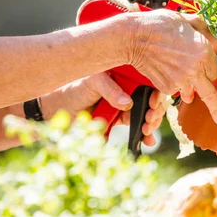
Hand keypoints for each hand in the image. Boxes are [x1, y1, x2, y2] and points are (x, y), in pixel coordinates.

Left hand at [40, 73, 166, 145]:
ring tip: (146, 130)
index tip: (152, 102)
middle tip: (149, 119)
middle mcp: (131, 89)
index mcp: (127, 75)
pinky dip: (145, 136)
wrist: (60, 107)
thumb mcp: (94, 82)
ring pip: (148, 114)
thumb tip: (128, 104)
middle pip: (153, 99)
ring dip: (152, 124)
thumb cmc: (77, 86)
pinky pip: (138, 127)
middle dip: (156, 111)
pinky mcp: (122, 120)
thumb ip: (110, 90)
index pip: (149, 82)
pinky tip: (147, 141)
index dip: (156, 92)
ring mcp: (127, 105)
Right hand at [124, 10, 216, 124]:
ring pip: (191, 92)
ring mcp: (181, 81)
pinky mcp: (167, 87)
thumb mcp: (187, 21)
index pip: (214, 70)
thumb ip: (205, 30)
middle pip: (210, 93)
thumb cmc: (160, 25)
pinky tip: (165, 70)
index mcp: (204, 52)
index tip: (204, 66)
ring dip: (189, 90)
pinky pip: (175, 89)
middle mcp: (195, 70)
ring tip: (186, 88)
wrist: (135, 37)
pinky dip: (172, 83)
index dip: (208, 68)